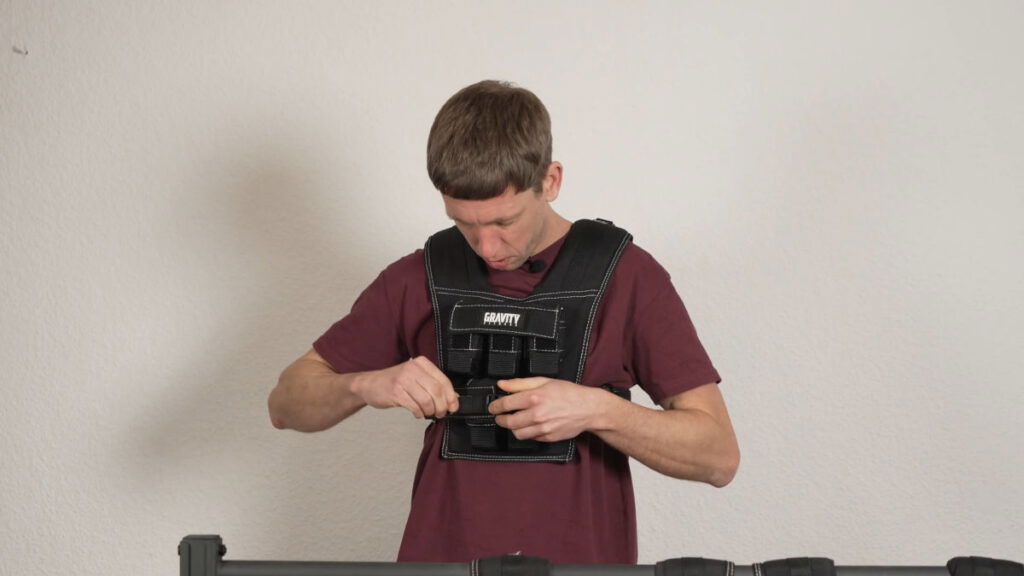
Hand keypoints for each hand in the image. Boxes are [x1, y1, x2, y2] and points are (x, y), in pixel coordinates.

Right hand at [354, 356, 458, 418]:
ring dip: (430, 411)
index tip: (453, 407)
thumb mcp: (416, 379)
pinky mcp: (396, 392)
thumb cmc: (394, 382)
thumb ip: (434, 386)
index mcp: (421, 363)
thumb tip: (453, 398)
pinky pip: (415, 406)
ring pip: (427, 400)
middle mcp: (413, 368)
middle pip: (437, 391)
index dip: (451, 396)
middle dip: (442, 406)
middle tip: (440, 413)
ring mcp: (403, 380)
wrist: (369, 384)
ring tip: (428, 413)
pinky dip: (419, 413)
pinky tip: (418, 413)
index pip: (443, 380)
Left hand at [488, 377, 609, 441]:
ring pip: (517, 433)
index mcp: (534, 397)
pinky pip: (530, 438)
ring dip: (512, 428)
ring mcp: (542, 428)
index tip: (492, 407)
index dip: (495, 406)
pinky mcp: (548, 437)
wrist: (588, 409)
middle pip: (508, 422)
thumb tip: (502, 384)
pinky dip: (527, 432)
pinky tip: (529, 425)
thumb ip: (520, 383)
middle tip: (499, 416)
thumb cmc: (568, 392)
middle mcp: (537, 414)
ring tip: (514, 421)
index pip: (505, 404)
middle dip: (500, 419)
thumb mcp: (544, 381)